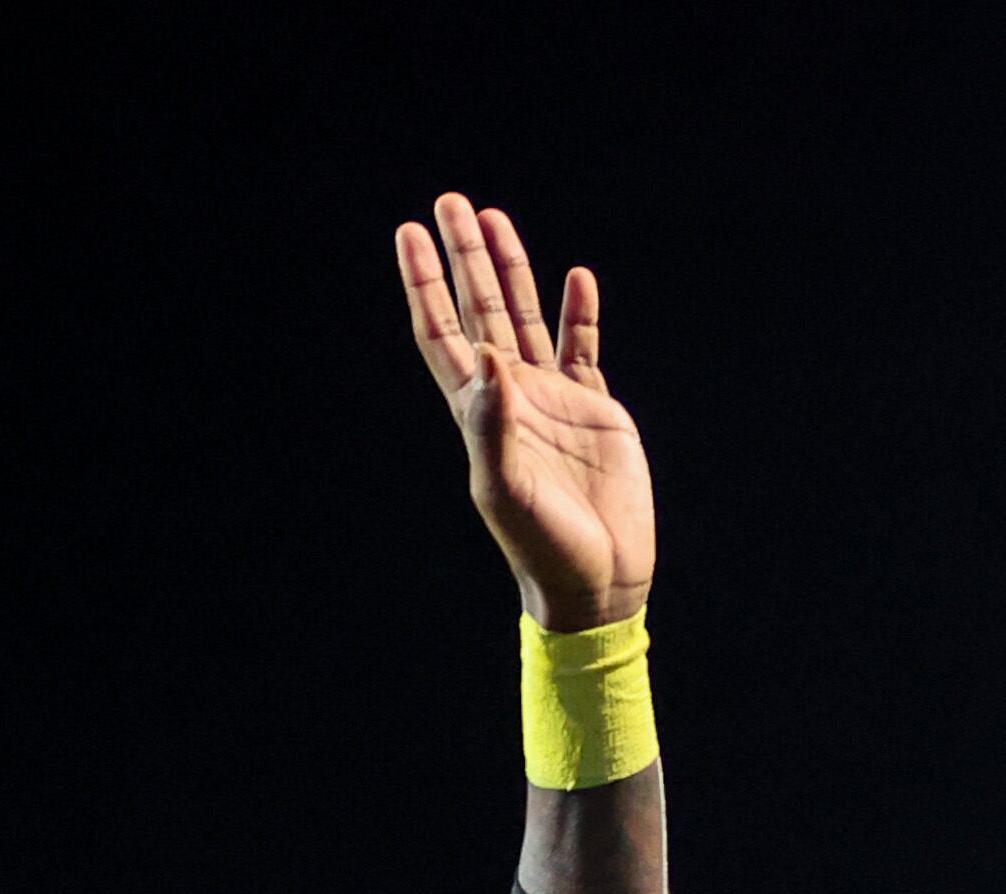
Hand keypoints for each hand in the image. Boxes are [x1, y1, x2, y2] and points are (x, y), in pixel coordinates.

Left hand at [396, 193, 652, 633]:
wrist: (597, 577)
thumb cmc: (543, 545)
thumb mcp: (505, 487)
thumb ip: (490, 423)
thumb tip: (481, 354)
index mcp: (478, 413)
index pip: (442, 333)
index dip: (424, 284)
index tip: (409, 234)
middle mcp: (508, 397)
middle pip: (478, 310)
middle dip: (463, 258)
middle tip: (450, 203)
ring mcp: (551, 400)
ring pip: (523, 318)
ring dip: (511, 270)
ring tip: (496, 219)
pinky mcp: (593, 409)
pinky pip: (582, 348)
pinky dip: (580, 313)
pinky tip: (577, 277)